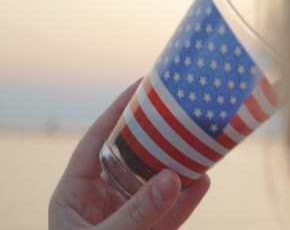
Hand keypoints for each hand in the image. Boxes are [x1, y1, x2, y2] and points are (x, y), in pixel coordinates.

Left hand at [49, 79, 210, 229]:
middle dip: (155, 135)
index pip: (98, 140)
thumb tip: (172, 178)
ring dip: (178, 165)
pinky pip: (171, 212)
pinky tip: (203, 181)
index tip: (140, 85)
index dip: (117, 111)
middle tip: (177, 109)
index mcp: (77, 191)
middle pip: (132, 156)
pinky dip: (188, 199)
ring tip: (200, 144)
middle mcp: (104, 197)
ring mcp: (128, 215)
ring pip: (156, 183)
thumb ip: (134, 213)